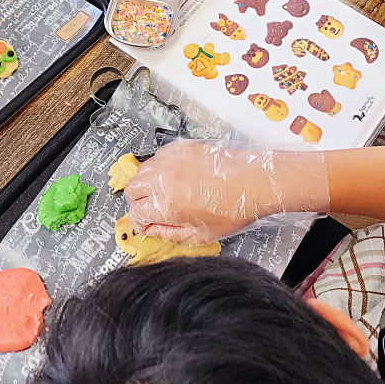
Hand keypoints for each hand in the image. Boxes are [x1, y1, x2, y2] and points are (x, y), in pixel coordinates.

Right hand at [125, 140, 328, 244]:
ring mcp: (171, 161)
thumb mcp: (200, 234)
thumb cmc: (233, 208)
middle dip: (138, 201)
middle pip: (132, 188)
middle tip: (152, 208)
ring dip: (147, 183)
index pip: (136, 214)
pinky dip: (160, 166)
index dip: (141, 222)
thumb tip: (153, 230)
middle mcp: (164, 180)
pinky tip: (174, 175)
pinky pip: (159, 155)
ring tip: (164, 192)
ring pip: (142, 170)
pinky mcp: (181, 148)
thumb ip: (170, 234)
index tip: (148, 223)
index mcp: (167, 205)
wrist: (253, 182)